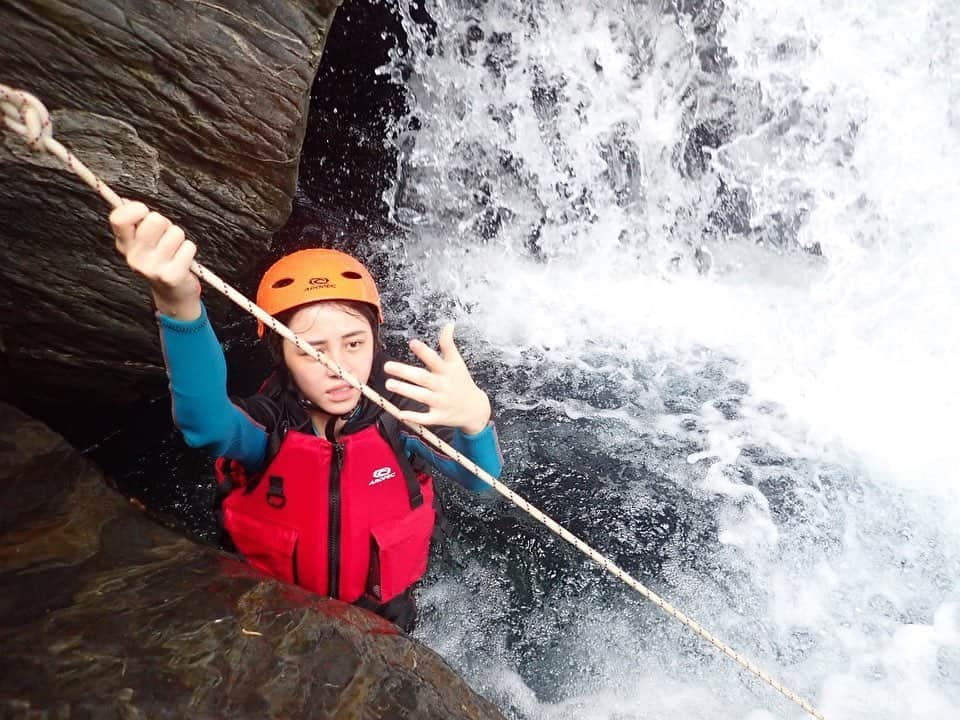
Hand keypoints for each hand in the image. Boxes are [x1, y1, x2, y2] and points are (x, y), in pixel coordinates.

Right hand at [110, 201, 200, 319]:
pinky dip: (189, 250)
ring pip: (176, 232)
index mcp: (124, 244)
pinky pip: (188, 246)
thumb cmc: (160, 260)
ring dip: (179, 239)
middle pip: (155, 219)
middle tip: (165, 237)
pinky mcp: (171, 276)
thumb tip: (126, 201)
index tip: (143, 211)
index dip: (134, 208)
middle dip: (166, 223)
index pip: (118, 218)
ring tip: (174, 251)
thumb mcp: (142, 241)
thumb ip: (135, 222)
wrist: (172, 293)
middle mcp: (135, 257)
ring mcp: (152, 268)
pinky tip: (182, 261)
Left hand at [384, 322, 491, 434]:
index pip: (435, 359)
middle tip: (387, 366)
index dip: (424, 352)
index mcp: (447, 371)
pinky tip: (400, 413)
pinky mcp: (439, 417)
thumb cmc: (462, 382)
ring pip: (421, 396)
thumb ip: (449, 344)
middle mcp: (443, 385)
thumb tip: (449, 324)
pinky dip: (414, 416)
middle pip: (423, 378)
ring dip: (405, 390)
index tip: (412, 343)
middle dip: (405, 372)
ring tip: (389, 384)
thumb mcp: (458, 362)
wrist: (475, 408)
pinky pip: (425, 418)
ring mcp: (441, 402)